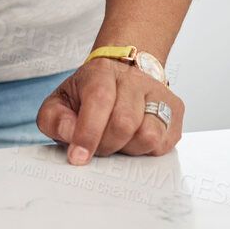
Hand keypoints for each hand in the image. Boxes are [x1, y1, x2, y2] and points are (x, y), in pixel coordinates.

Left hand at [37, 58, 183, 163]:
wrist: (121, 75)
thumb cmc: (88, 94)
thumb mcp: (60, 101)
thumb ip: (53, 118)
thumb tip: (69, 134)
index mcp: (102, 72)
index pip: (99, 100)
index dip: (88, 132)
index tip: (78, 156)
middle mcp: (134, 79)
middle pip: (124, 123)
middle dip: (106, 145)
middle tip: (97, 147)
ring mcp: (159, 93)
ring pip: (149, 135)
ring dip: (128, 149)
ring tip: (117, 142)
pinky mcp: (175, 111)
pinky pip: (164, 143)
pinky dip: (145, 150)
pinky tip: (133, 140)